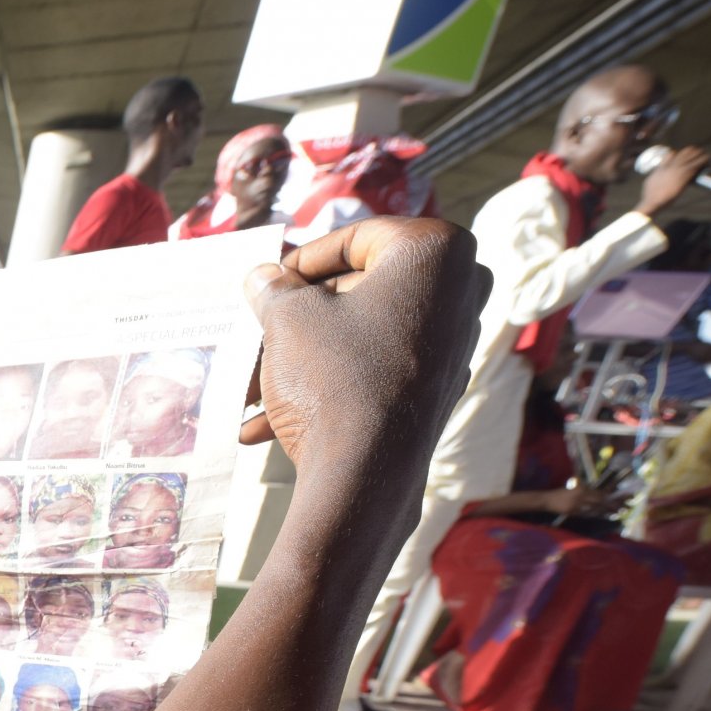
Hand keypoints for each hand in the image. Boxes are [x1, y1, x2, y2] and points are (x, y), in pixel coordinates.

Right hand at [238, 217, 489, 471]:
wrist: (365, 472)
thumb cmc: (332, 376)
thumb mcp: (287, 317)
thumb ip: (274, 288)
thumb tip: (263, 277)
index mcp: (435, 250)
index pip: (356, 238)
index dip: (301, 260)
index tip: (268, 285)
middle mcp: (462, 289)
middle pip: (360, 290)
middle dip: (298, 318)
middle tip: (255, 335)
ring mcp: (456, 342)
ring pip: (362, 335)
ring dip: (302, 357)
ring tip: (248, 390)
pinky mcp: (440, 387)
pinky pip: (376, 371)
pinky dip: (329, 384)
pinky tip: (269, 421)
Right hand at [563, 485, 621, 517]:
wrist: (547, 500)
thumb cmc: (561, 493)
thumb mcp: (575, 487)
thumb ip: (587, 490)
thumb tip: (602, 494)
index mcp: (582, 488)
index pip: (600, 493)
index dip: (612, 495)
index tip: (623, 496)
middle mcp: (581, 496)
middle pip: (600, 501)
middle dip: (614, 504)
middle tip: (626, 506)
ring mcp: (577, 505)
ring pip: (595, 508)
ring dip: (608, 510)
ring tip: (619, 512)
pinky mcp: (573, 512)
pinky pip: (588, 514)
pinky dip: (597, 514)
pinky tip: (605, 515)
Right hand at [640, 146, 707, 216]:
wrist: (653, 200)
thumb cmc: (649, 194)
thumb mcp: (651, 180)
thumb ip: (657, 174)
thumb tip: (657, 172)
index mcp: (663, 166)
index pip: (671, 153)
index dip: (677, 154)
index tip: (681, 157)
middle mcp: (671, 165)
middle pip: (684, 152)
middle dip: (691, 152)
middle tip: (696, 154)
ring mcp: (678, 170)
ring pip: (692, 155)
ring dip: (698, 154)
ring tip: (703, 155)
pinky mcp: (685, 176)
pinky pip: (696, 165)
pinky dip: (702, 161)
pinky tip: (706, 160)